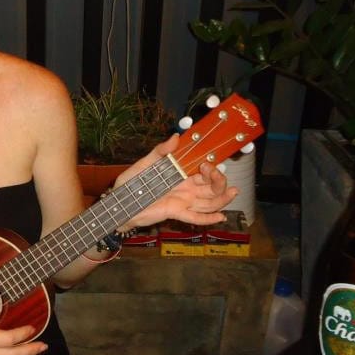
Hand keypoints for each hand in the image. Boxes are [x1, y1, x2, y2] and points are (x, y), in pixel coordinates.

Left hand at [114, 134, 237, 229]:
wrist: (120, 204)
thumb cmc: (131, 183)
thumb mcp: (145, 164)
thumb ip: (160, 151)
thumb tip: (176, 136)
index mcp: (181, 173)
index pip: (203, 170)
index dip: (211, 167)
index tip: (207, 163)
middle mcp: (186, 187)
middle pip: (211, 186)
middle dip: (219, 180)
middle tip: (217, 175)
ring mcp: (183, 201)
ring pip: (209, 201)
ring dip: (222, 198)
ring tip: (234, 193)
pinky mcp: (176, 212)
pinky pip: (195, 217)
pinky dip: (208, 218)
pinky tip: (221, 217)